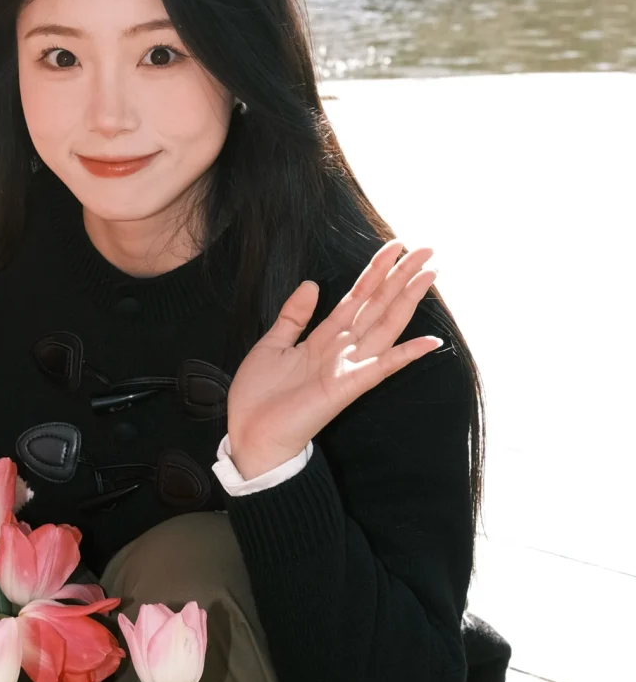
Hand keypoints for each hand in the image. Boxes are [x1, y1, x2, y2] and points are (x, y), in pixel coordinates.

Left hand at [227, 240, 441, 479]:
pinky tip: (429, 342)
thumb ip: (293, 315)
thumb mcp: (272, 344)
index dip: (376, 270)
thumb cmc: (259, 397)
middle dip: (400, 276)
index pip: (357, 296)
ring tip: (430, 275)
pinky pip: (381, 368)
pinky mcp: (346, 387)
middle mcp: (342, 348)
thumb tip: (312, 284)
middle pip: (378, 304)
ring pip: (384, 325)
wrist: (251, 436)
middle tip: (426, 249)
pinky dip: (405, 355)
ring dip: (407, 301)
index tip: (395, 245)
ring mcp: (347, 367)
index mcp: (324, 337)